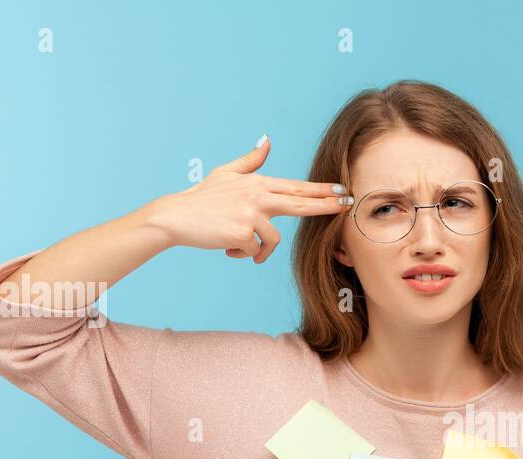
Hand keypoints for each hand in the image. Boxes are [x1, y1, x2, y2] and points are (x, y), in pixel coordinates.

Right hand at [142, 135, 350, 263]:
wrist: (175, 216)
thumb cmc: (201, 198)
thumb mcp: (226, 173)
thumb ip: (251, 160)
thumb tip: (267, 140)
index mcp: (256, 183)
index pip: (296, 187)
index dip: (321, 190)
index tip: (342, 190)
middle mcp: (257, 196)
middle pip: (300, 204)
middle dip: (326, 206)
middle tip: (347, 206)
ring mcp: (250, 214)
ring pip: (271, 241)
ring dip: (257, 250)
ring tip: (236, 245)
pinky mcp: (242, 232)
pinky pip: (254, 252)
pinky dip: (242, 254)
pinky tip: (227, 247)